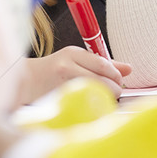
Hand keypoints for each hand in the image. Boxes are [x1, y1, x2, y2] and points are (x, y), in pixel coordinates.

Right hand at [17, 46, 132, 103]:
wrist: (27, 81)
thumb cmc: (55, 70)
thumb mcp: (77, 60)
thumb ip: (104, 64)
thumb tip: (129, 69)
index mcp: (73, 53)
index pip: (103, 64)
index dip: (116, 75)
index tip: (119, 81)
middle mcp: (67, 66)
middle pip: (101, 79)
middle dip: (114, 88)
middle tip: (115, 91)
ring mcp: (61, 83)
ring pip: (94, 92)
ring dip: (104, 97)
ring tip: (103, 97)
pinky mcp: (58, 98)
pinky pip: (83, 103)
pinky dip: (92, 105)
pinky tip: (91, 104)